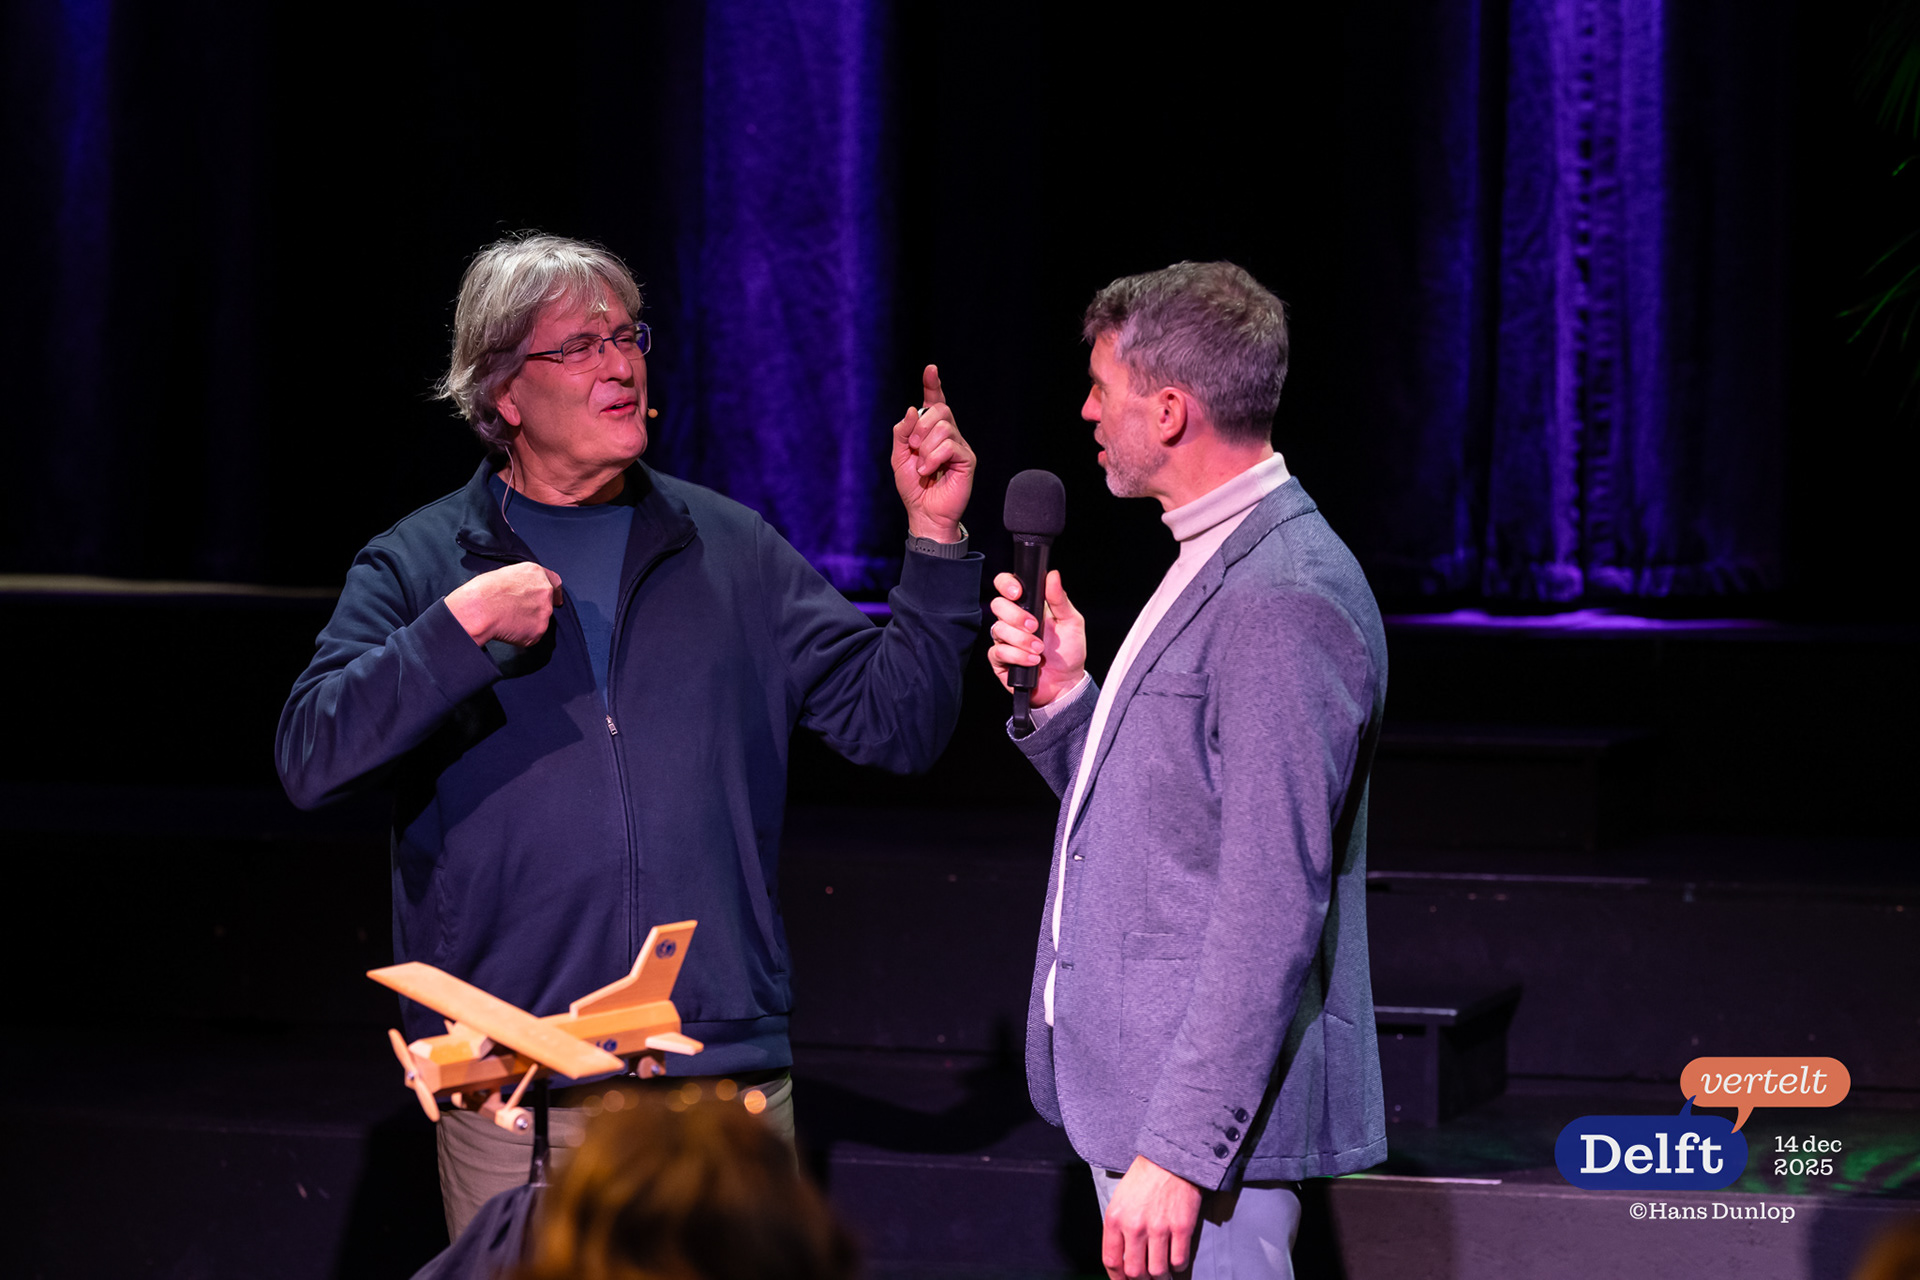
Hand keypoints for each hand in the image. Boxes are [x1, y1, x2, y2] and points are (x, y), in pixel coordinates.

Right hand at [445, 562, 564, 647]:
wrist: (479, 609)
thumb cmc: (484, 591)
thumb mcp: (506, 574)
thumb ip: (523, 582)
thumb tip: (524, 592)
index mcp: (536, 573)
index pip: (555, 582)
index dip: (555, 592)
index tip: (556, 599)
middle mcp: (545, 592)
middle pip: (547, 603)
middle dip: (535, 609)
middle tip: (516, 613)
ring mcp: (544, 612)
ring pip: (539, 620)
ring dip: (528, 622)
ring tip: (507, 619)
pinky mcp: (539, 631)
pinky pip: (532, 635)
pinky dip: (522, 635)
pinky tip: (508, 629)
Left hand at [891, 364, 974, 541]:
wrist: (924, 513)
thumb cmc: (913, 487)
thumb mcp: (898, 456)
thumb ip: (902, 432)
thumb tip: (914, 409)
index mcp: (931, 431)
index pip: (935, 402)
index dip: (933, 385)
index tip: (931, 370)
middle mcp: (948, 434)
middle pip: (940, 410)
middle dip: (921, 426)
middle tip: (913, 448)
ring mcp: (960, 445)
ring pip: (944, 427)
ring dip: (925, 447)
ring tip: (921, 467)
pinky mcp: (967, 459)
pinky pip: (950, 445)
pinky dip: (933, 458)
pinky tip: (928, 471)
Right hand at [987, 569, 1086, 708]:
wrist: (1066, 683)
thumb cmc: (1069, 652)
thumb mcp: (1071, 622)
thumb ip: (1060, 599)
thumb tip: (1052, 575)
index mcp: (1028, 606)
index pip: (1006, 585)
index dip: (1006, 584)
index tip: (1018, 593)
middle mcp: (1012, 621)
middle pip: (998, 605)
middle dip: (1016, 616)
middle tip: (1035, 626)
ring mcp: (1004, 640)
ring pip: (998, 629)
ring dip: (1022, 640)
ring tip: (1039, 649)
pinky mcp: (1000, 660)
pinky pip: (998, 652)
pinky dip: (1017, 656)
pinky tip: (1032, 661)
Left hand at [1102, 1156, 1203, 1279]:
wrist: (1171, 1158)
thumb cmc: (1144, 1178)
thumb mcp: (1120, 1200)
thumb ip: (1118, 1228)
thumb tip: (1123, 1258)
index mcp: (1115, 1219)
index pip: (1111, 1261)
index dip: (1118, 1279)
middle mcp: (1135, 1226)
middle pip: (1134, 1273)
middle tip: (1147, 1279)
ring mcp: (1159, 1228)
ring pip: (1157, 1271)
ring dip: (1160, 1277)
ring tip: (1162, 1274)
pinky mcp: (1181, 1227)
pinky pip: (1179, 1261)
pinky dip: (1178, 1267)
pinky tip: (1176, 1261)